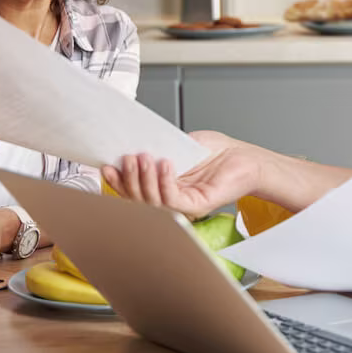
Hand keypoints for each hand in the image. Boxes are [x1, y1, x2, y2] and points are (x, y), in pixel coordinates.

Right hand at [101, 130, 259, 219]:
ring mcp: (184, 206)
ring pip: (153, 202)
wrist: (245, 157)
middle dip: (128, 179)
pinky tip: (165, 163)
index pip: (134, 192)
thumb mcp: (178, 145)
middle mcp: (172, 201)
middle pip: (139, 200)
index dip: (118, 182)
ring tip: (143, 158)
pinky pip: (174, 198)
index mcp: (164, 189)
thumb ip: (157, 149)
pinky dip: (165, 181)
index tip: (106, 167)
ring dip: (144, 179)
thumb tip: (133, 145)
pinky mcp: (198, 206)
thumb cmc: (217, 152)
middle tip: (127, 158)